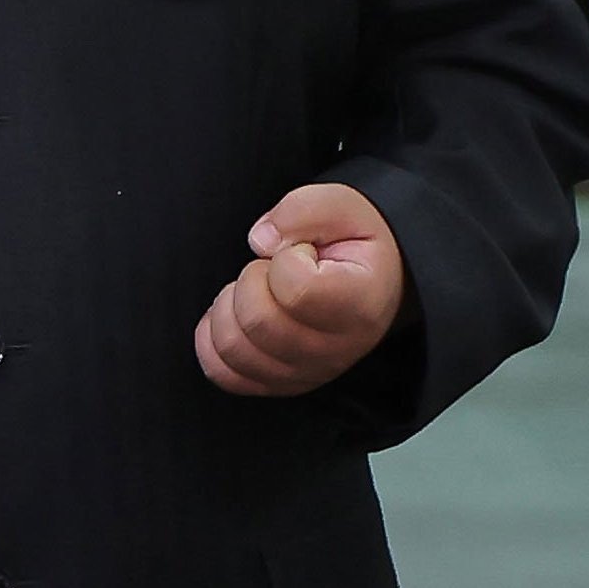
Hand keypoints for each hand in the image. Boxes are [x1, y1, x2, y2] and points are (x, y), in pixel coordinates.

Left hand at [193, 181, 407, 397]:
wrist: (375, 280)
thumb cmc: (354, 244)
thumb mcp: (343, 205)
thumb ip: (303, 210)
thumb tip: (260, 242)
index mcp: (360, 304)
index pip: (294, 288)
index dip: (284, 259)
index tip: (302, 253)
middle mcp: (337, 348)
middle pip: (257, 321)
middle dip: (250, 280)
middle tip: (273, 269)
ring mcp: (308, 371)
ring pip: (234, 349)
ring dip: (229, 307)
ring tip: (259, 291)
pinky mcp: (280, 382)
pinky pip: (224, 373)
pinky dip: (213, 339)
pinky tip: (234, 314)